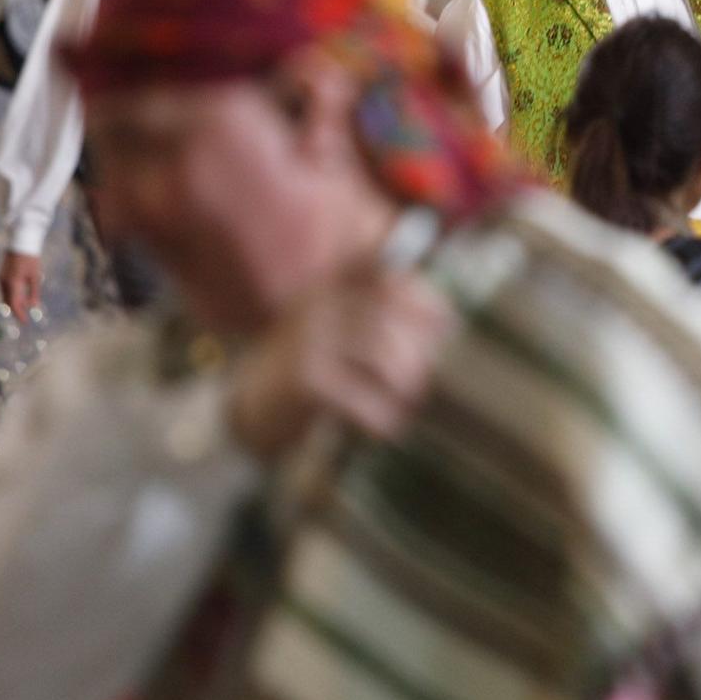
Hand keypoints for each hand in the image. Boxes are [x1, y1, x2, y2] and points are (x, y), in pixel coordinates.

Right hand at [0, 250, 41, 318]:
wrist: (21, 243)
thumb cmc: (31, 259)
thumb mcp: (35, 277)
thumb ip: (34, 292)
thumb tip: (33, 307)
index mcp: (13, 283)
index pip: (15, 304)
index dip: (19, 314)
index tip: (25, 322)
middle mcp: (4, 282)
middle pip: (8, 302)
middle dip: (16, 310)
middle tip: (24, 318)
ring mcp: (1, 278)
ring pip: (6, 296)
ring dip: (14, 303)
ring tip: (24, 309)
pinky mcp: (2, 275)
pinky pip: (5, 290)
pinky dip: (12, 296)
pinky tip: (20, 298)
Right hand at [226, 273, 454, 460]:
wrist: (251, 410)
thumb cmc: (311, 370)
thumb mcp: (340, 332)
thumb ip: (382, 318)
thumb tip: (448, 319)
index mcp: (329, 288)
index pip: (383, 273)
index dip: (422, 295)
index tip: (448, 322)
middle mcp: (318, 305)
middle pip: (389, 316)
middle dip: (418, 349)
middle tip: (422, 376)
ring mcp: (309, 340)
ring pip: (382, 353)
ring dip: (406, 381)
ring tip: (406, 399)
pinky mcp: (305, 379)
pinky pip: (361, 396)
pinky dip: (381, 415)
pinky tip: (384, 426)